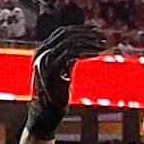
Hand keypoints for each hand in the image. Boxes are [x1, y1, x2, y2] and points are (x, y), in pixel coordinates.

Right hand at [19, 20, 102, 140]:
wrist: (45, 114)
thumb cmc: (55, 93)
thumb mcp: (62, 70)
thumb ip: (69, 57)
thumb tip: (84, 45)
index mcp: (42, 50)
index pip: (62, 32)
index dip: (80, 29)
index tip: (96, 30)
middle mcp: (41, 52)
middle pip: (66, 34)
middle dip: (86, 34)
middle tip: (102, 37)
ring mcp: (44, 60)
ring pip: (69, 42)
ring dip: (88, 42)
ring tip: (102, 45)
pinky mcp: (50, 69)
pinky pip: (70, 54)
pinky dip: (85, 51)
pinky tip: (96, 53)